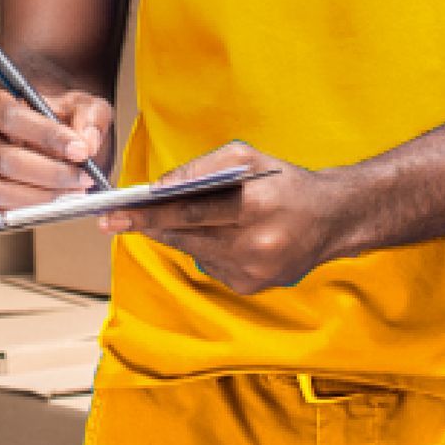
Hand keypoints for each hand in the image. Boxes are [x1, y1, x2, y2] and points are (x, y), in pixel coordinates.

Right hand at [0, 80, 114, 222]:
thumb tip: (87, 143)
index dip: (46, 134)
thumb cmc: (57, 122)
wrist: (45, 142)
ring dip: (42, 199)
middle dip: (51, 174)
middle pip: (6, 159)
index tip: (78, 150)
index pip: (9, 116)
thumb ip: (89, 117)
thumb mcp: (79, 106)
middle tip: (83, 178)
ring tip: (72, 195)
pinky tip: (51, 209)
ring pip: (0, 191)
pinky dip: (25, 216)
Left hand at [99, 141, 351, 293]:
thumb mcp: (246, 158)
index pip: (191, 212)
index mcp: (256, 206)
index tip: (117, 214)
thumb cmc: (283, 181)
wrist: (332, 220)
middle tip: (112, 219)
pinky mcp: (252, 287)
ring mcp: (255, 272)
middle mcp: (256, 245)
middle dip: (147, 226)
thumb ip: (201, 168)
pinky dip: (202, 249)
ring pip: (194, 253)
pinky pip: (210, 265)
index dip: (151, 213)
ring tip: (152, 219)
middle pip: (187, 236)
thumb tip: (159, 186)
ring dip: (173, 236)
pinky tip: (211, 235)